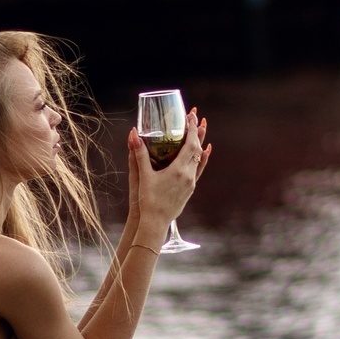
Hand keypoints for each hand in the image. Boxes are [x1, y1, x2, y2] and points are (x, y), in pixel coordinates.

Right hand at [127, 111, 208, 241]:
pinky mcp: (190, 189)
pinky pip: (199, 169)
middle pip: (197, 149)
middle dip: (197, 132)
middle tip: (195, 118)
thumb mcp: (142, 175)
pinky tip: (205, 152)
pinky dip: (202, 158)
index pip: (190, 144)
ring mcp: (191, 183)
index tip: (191, 115)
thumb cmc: (147, 200)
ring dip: (200, 143)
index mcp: (178, 170)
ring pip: (199, 158)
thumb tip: (133, 133)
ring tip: (201, 130)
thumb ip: (139, 153)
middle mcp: (188, 175)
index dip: (191, 128)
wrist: (155, 223)